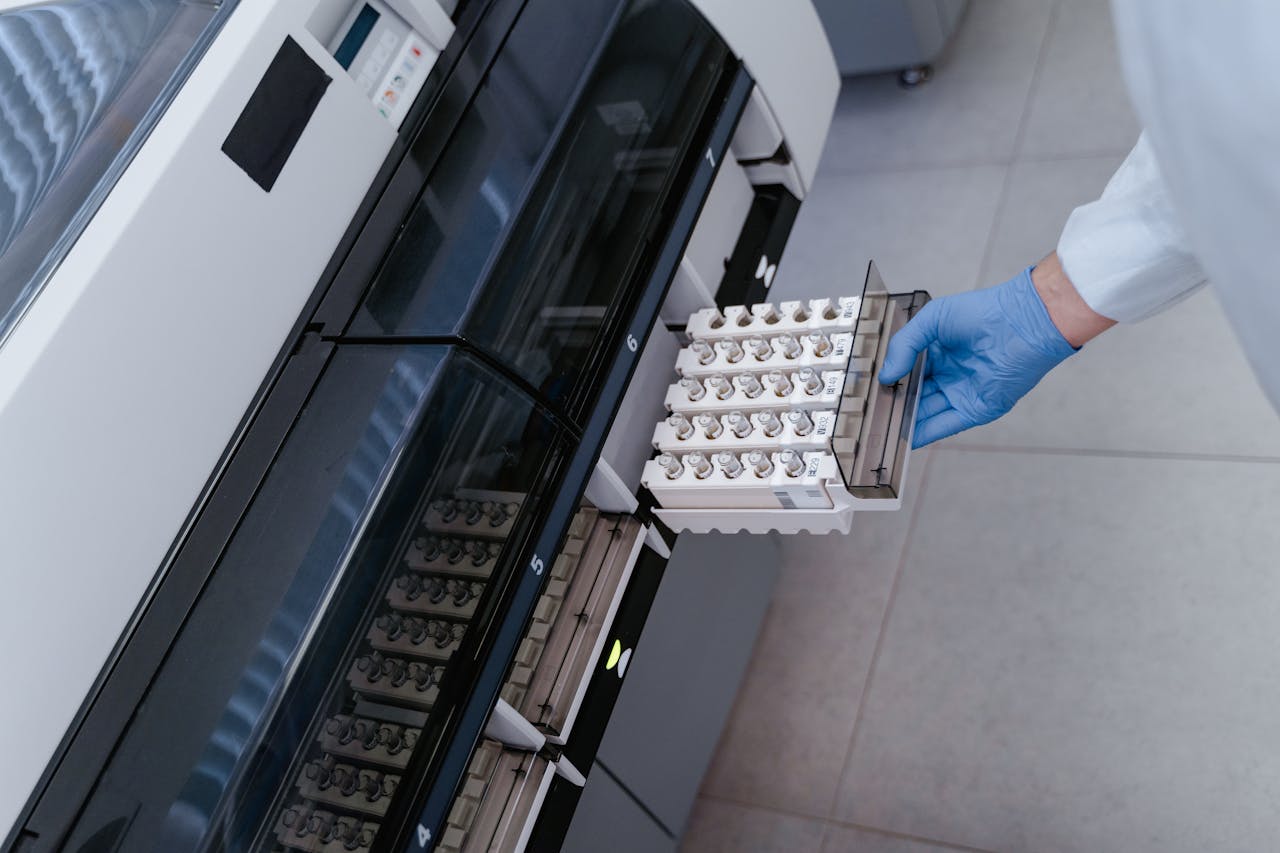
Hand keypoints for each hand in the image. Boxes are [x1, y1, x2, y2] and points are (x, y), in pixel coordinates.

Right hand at [878, 264, 1078, 447]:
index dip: (888, 381)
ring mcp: (961, 394)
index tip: (867, 391)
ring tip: (878, 430)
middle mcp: (947, 375)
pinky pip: (944, 425)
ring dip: (903, 422)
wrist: (1024, 323)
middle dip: (893, 405)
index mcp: (937, 353)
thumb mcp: (932, 320)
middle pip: (913, 396)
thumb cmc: (983, 312)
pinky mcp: (975, 410)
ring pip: (925, 413)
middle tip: (867, 415)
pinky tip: (902, 439)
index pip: (906, 373)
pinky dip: (923, 433)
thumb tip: (885, 376)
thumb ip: (904, 345)